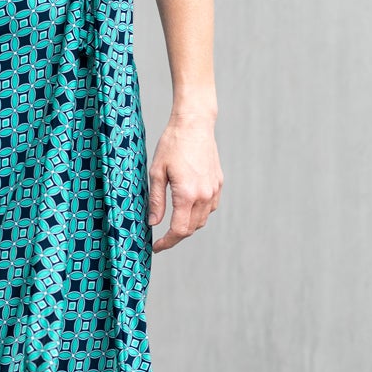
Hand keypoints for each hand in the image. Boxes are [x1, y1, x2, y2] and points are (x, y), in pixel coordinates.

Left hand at [147, 112, 221, 251]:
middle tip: (161, 238)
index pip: (179, 230)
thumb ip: (156, 200)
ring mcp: (214, 190)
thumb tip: (153, 223)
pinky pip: (209, 207)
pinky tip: (187, 207)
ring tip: (172, 222)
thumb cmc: (172, 144)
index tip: (157, 247)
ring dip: (188, 225)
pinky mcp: (218, 183)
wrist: (194, 124)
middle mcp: (204, 195)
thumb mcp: (156, 172)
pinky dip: (198, 213)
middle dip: (176, 236)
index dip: (167, 242)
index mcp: (187, 194)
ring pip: (202, 220)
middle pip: (191, 228)